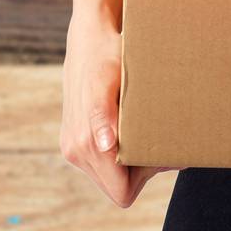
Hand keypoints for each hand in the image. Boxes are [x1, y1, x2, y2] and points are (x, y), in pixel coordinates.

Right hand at [59, 13, 183, 207]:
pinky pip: (102, 161)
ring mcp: (72, 146)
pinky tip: (132, 125)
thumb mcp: (110, 82)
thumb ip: (104, 116)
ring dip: (130, 160)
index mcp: (84, 144)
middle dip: (140, 170)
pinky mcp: (75, 139)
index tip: (157, 151)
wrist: (89, 38)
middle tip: (157, 139)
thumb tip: (103, 145)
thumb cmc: (107, 57)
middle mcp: (75, 151)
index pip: (121, 192)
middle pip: (117, 187)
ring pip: (110, 176)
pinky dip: (120, 151)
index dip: (144, 179)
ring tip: (145, 128)